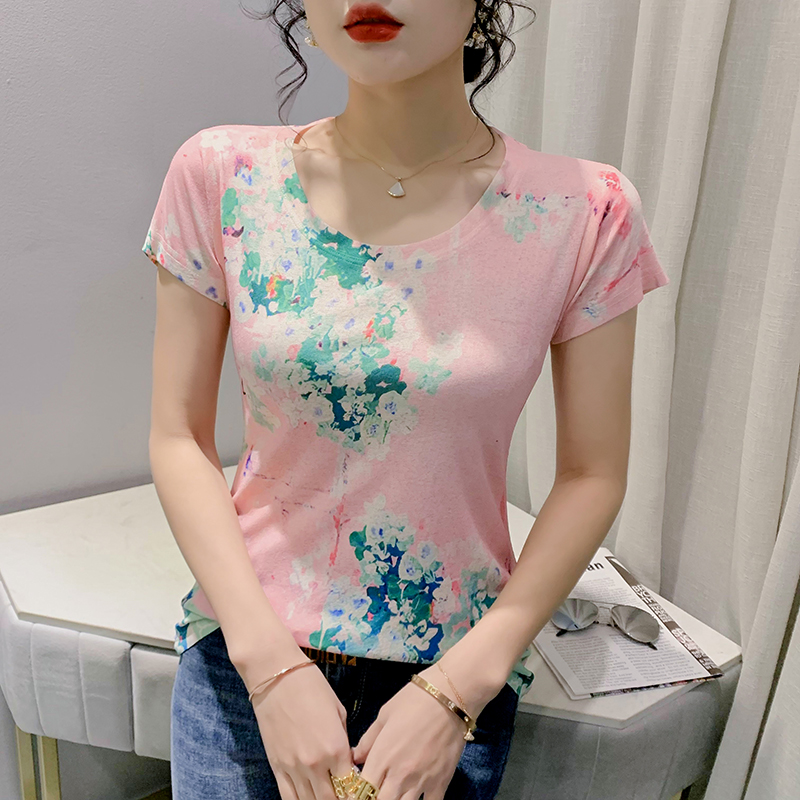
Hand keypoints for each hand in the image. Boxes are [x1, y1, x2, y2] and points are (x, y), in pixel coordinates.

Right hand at [251, 660, 354, 799]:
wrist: (276, 676)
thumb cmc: (311, 687)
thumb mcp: (338, 711)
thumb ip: (344, 742)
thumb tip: (348, 763)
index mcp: (336, 748)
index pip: (351, 786)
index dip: (356, 790)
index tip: (358, 788)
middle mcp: (316, 764)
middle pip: (331, 799)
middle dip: (339, 797)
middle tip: (343, 791)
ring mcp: (294, 768)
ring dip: (321, 799)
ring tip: (327, 792)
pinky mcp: (276, 767)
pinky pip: (288, 797)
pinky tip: (307, 796)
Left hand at [350, 667, 468, 799]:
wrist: (450, 696)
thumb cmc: (414, 700)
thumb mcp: (385, 714)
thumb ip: (368, 740)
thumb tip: (355, 758)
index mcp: (382, 756)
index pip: (361, 789)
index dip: (357, 791)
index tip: (360, 787)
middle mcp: (399, 774)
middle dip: (375, 798)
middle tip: (377, 790)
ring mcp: (421, 781)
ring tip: (396, 791)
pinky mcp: (441, 783)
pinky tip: (418, 795)